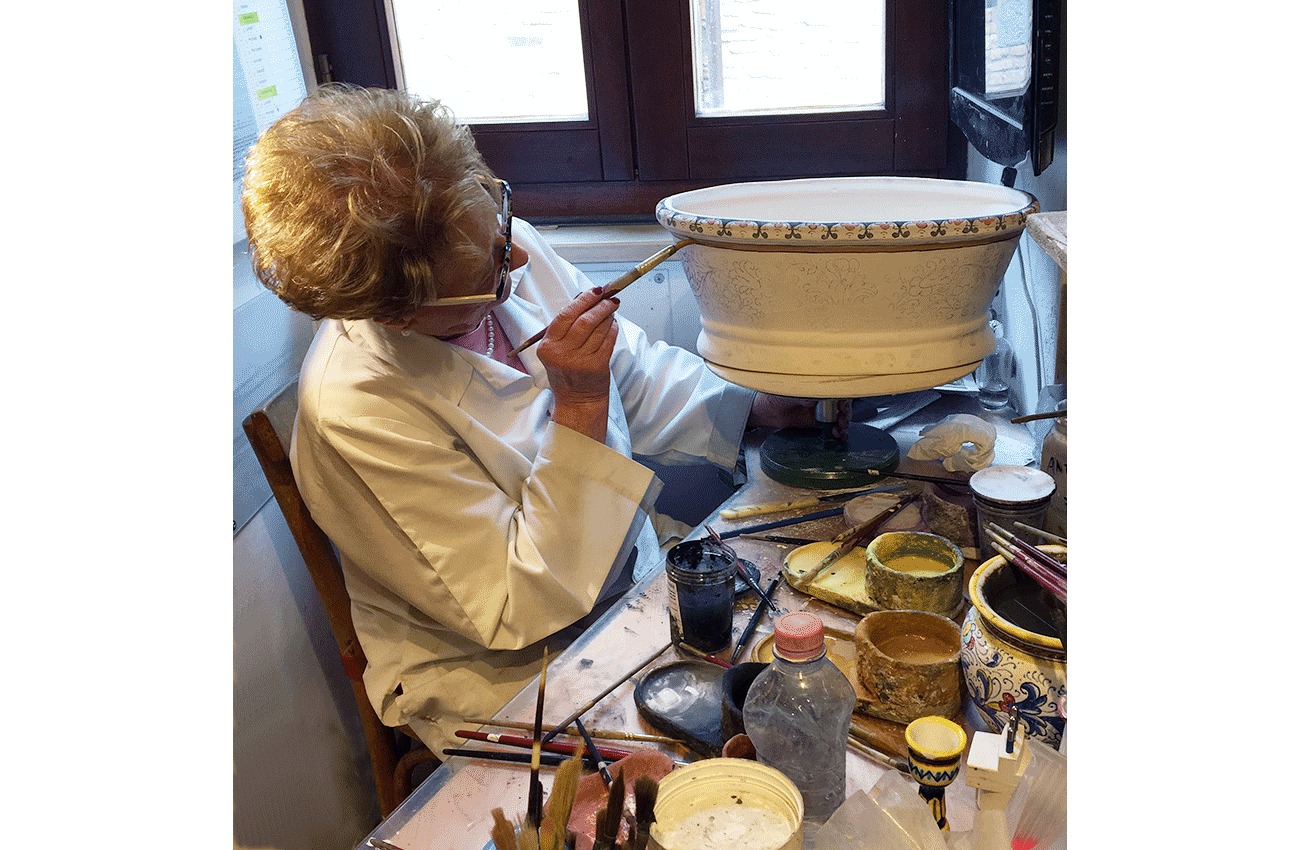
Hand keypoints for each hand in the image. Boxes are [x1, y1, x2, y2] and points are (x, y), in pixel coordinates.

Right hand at [537, 287, 619, 440]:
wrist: (577, 400)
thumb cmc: (567, 371)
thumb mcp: (557, 349)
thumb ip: (566, 326)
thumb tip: (586, 297)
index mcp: (548, 347)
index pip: (566, 315)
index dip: (582, 300)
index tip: (595, 291)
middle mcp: (562, 354)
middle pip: (585, 320)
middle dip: (600, 305)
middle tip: (610, 298)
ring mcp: (580, 361)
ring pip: (599, 329)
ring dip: (608, 315)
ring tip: (612, 310)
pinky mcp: (597, 367)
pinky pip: (609, 341)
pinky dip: (613, 329)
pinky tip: (613, 325)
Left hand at [748, 394, 850, 439]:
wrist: (768, 410)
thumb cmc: (776, 395)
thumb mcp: (789, 394)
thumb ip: (803, 396)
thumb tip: (814, 399)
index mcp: (817, 385)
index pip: (837, 389)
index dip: (843, 398)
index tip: (842, 406)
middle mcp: (822, 396)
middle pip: (842, 402)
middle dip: (846, 412)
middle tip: (842, 420)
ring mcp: (821, 408)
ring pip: (839, 415)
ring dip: (844, 423)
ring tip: (840, 430)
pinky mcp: (818, 420)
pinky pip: (832, 425)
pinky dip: (838, 431)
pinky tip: (840, 435)